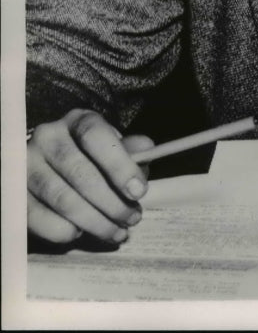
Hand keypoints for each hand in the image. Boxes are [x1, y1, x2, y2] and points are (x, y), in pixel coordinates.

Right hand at [27, 109, 153, 245]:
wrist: (45, 163)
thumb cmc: (87, 154)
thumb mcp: (108, 146)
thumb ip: (128, 150)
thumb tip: (147, 149)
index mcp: (76, 121)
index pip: (95, 136)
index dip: (120, 164)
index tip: (139, 191)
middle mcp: (47, 137)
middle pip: (81, 174)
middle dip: (112, 203)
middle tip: (132, 219)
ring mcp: (26, 165)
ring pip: (63, 200)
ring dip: (95, 222)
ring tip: (116, 232)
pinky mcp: (14, 193)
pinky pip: (38, 219)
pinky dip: (64, 230)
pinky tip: (81, 232)